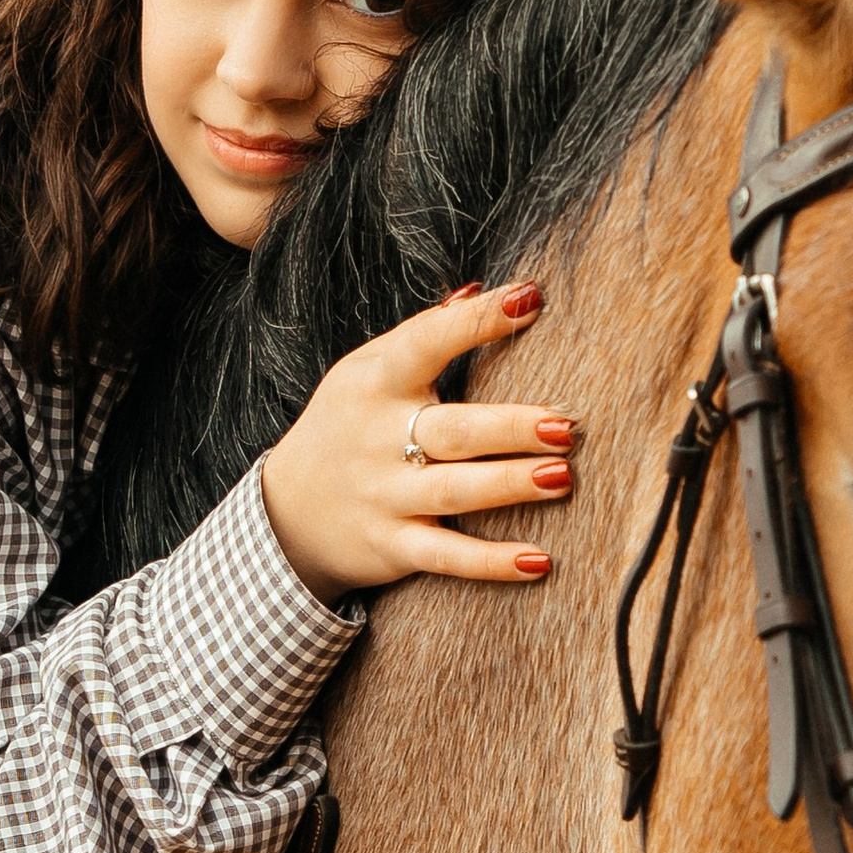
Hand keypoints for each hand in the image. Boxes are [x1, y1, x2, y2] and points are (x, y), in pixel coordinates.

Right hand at [260, 282, 577, 599]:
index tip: (530, 298)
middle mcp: (378, 438)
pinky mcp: (393, 546)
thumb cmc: (346, 426)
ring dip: (510, 484)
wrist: (286, 513)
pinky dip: (492, 562)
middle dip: (511, 428)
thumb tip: (476, 290)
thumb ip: (421, 335)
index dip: (478, 320)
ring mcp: (385, 495)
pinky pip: (447, 555)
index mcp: (375, 382)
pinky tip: (539, 561)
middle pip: (453, 430)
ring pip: (454, 490)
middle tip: (566, 424)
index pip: (427, 342)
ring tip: (562, 476)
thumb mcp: (364, 373)